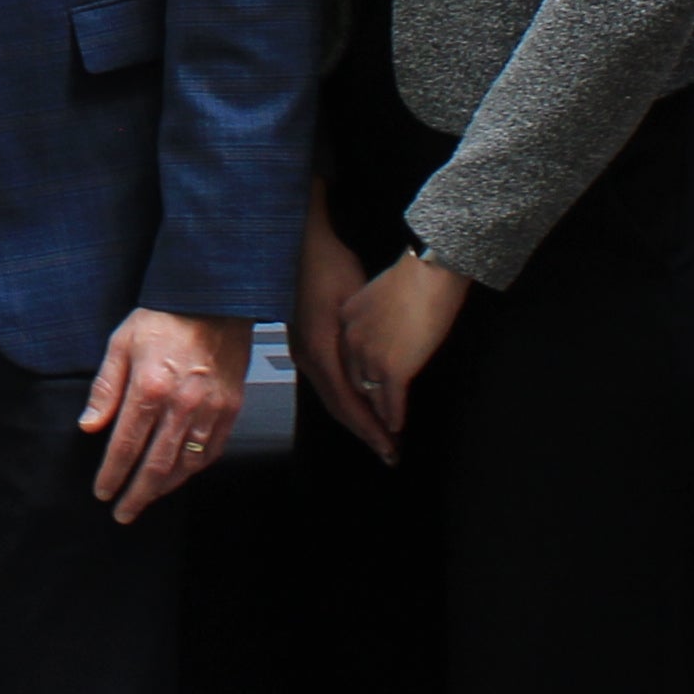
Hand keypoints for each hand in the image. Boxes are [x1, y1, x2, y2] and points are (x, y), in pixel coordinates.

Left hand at [79, 306, 246, 519]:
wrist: (212, 300)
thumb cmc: (166, 317)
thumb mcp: (121, 344)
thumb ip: (105, 389)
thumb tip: (90, 425)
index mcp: (149, 388)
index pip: (125, 446)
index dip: (112, 474)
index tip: (103, 491)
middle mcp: (181, 404)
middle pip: (155, 464)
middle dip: (136, 494)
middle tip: (123, 512)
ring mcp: (209, 409)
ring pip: (186, 463)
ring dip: (164, 487)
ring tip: (148, 497)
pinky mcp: (229, 408)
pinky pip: (212, 450)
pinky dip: (194, 469)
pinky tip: (180, 474)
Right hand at [287, 202, 371, 452]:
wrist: (304, 241)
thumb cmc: (330, 265)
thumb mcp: (350, 305)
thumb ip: (358, 346)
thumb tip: (370, 382)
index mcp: (320, 351)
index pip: (347, 404)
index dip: (370, 429)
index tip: (389, 447)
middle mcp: (308, 357)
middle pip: (338, 407)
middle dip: (365, 432)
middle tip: (389, 452)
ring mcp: (304, 351)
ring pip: (333, 397)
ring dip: (356, 418)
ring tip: (379, 433)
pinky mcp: (306, 343)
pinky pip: (328, 383)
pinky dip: (347, 400)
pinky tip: (360, 401)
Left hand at [334, 256, 475, 460]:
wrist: (428, 271)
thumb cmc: (416, 274)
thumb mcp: (383, 294)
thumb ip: (379, 317)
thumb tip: (392, 332)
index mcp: (346, 320)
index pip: (346, 359)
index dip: (355, 381)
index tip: (362, 396)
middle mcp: (350, 341)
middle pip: (352, 383)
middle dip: (362, 408)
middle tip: (372, 426)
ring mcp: (368, 357)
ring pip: (370, 396)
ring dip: (378, 418)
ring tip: (385, 435)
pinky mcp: (391, 370)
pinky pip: (391, 402)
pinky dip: (394, 417)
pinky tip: (397, 427)